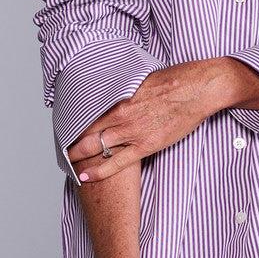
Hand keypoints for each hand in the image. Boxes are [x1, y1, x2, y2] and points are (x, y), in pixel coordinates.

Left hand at [69, 56, 257, 183]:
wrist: (197, 88)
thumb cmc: (175, 81)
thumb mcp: (143, 80)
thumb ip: (127, 90)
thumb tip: (119, 92)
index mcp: (119, 96)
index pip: (86, 112)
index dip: (73, 123)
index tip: (66, 128)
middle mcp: (120, 114)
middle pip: (85, 131)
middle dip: (70, 141)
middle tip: (60, 149)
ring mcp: (132, 131)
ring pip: (94, 147)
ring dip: (77, 157)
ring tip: (67, 164)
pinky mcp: (146, 145)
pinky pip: (116, 162)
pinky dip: (98, 171)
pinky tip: (85, 177)